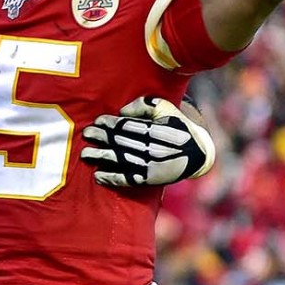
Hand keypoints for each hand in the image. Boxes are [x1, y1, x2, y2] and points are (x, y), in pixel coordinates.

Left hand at [80, 96, 215, 187]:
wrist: (199, 153)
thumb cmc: (179, 125)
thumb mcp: (166, 108)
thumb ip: (145, 105)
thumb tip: (122, 110)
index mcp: (153, 129)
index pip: (126, 126)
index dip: (109, 124)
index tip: (97, 122)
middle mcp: (150, 147)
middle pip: (120, 142)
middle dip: (101, 138)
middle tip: (86, 135)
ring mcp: (149, 165)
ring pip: (120, 160)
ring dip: (101, 158)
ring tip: (85, 155)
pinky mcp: (150, 179)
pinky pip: (128, 179)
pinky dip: (112, 178)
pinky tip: (98, 176)